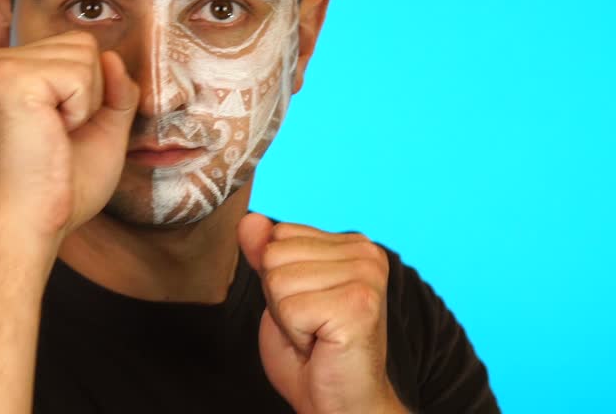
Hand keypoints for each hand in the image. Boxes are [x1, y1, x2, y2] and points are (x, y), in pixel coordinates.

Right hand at [0, 31, 139, 241]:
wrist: (29, 225)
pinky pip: (81, 73)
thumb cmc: (59, 187)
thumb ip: (113, 89)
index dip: (89, 93)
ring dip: (84, 104)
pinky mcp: (10, 77)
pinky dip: (80, 110)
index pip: (76, 47)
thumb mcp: (99, 128)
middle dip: (89, 95)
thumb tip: (113, 56)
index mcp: (6, 69)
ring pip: (86, 55)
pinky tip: (50, 134)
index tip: (58, 133)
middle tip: (55, 135)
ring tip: (51, 135)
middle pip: (83, 45)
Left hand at [238, 213, 405, 413]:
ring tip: (317, 334)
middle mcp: (366, 253)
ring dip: (288, 318)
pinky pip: (290, 308)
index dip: (281, 278)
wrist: (342, 403)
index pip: (281, 234)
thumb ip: (266, 255)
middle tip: (313, 324)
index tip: (309, 306)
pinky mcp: (358, 305)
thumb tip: (250, 219)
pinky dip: (296, 334)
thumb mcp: (281, 295)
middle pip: (276, 254)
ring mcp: (366, 277)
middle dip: (281, 298)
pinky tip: (322, 344)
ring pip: (279, 281)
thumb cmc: (315, 354)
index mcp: (352, 244)